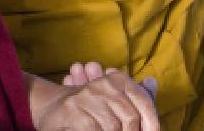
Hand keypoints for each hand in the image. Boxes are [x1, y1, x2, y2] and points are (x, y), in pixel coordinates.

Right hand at [35, 69, 159, 130]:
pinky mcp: (73, 111)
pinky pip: (94, 129)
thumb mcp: (113, 98)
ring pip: (112, 126)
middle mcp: (104, 84)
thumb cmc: (89, 107)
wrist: (50, 107)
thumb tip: (153, 83)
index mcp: (119, 79)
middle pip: (130, 117)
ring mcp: (87, 96)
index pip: (144, 101)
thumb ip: (135, 94)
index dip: (151, 122)